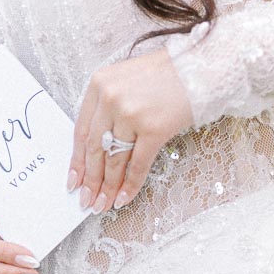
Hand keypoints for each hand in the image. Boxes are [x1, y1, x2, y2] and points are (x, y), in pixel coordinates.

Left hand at [69, 48, 192, 214]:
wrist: (200, 68)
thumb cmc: (165, 74)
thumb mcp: (124, 79)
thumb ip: (107, 105)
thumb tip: (98, 148)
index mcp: (98, 83)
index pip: (81, 130)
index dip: (77, 159)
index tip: (73, 180)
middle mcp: (110, 98)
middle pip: (94, 148)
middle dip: (90, 179)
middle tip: (86, 200)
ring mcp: (131, 114)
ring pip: (114, 160)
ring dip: (107, 187)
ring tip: (102, 205)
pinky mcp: (154, 129)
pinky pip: (137, 164)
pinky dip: (130, 185)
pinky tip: (124, 198)